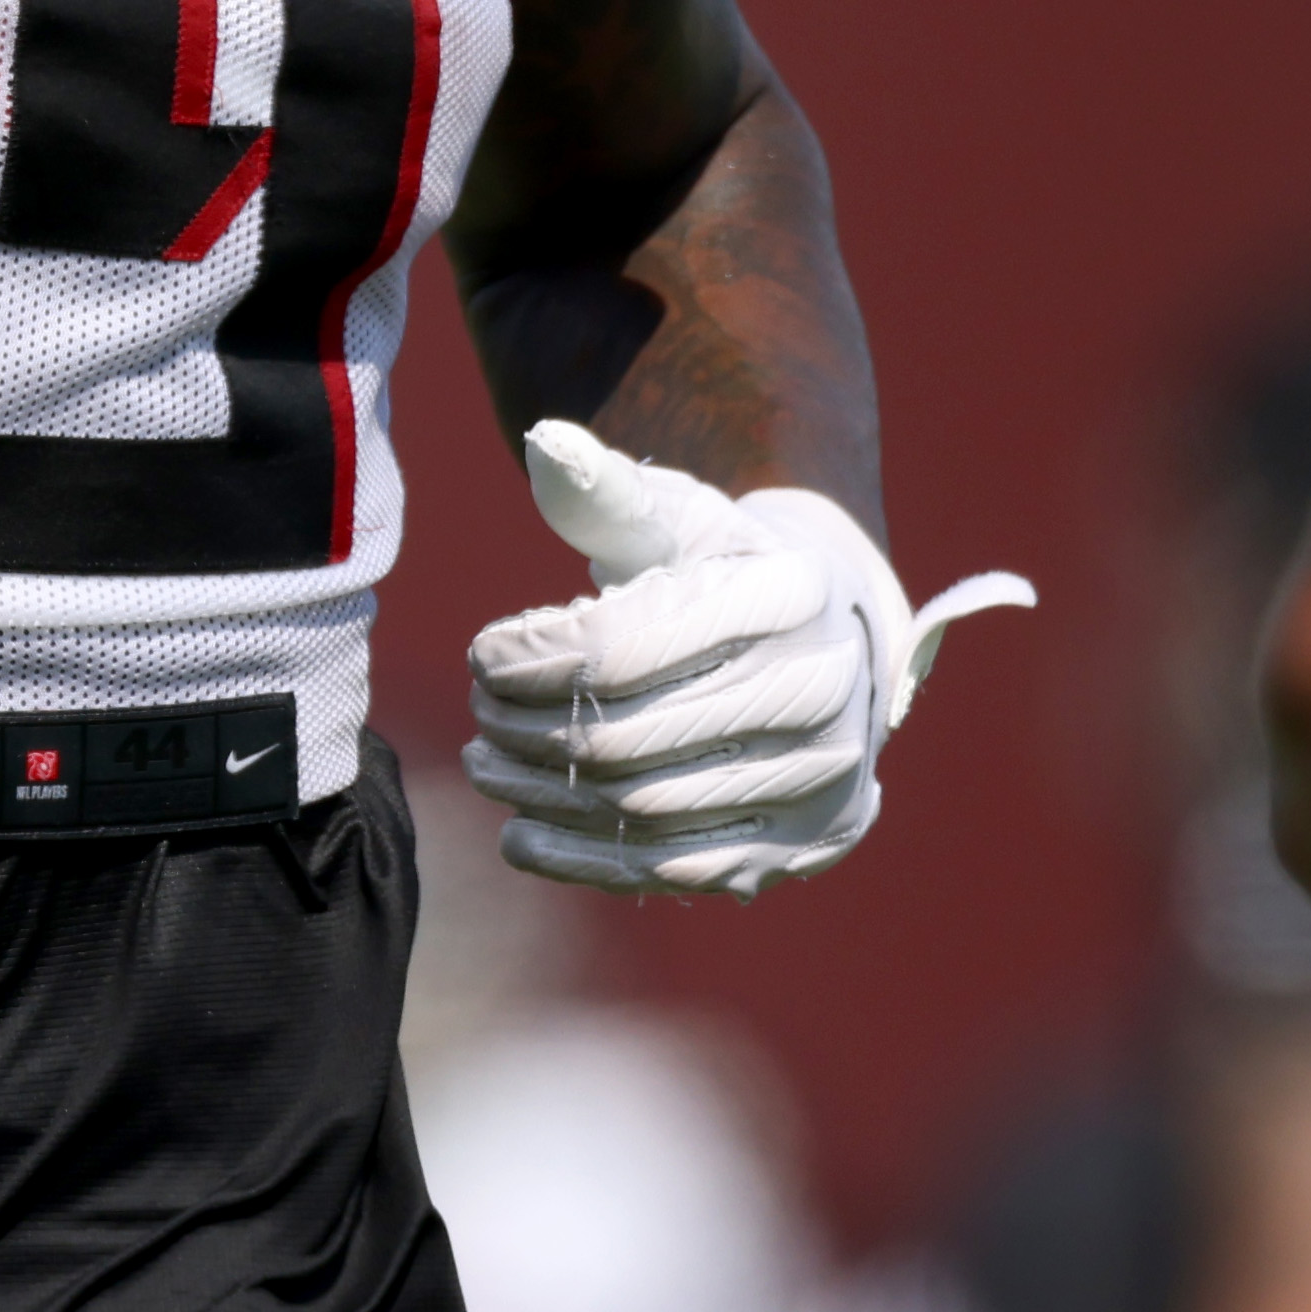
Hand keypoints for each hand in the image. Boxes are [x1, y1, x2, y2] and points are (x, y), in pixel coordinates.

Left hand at [463, 421, 1032, 897]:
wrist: (834, 643)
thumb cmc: (730, 569)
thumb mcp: (679, 520)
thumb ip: (607, 491)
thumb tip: (543, 442)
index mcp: (793, 594)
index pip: (627, 646)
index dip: (534, 658)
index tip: (481, 653)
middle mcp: (825, 691)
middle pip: (630, 736)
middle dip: (528, 729)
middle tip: (476, 715)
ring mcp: (820, 779)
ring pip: (643, 810)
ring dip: (543, 794)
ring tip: (487, 763)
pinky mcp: (800, 847)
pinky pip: (672, 869)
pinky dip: (583, 859)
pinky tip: (522, 831)